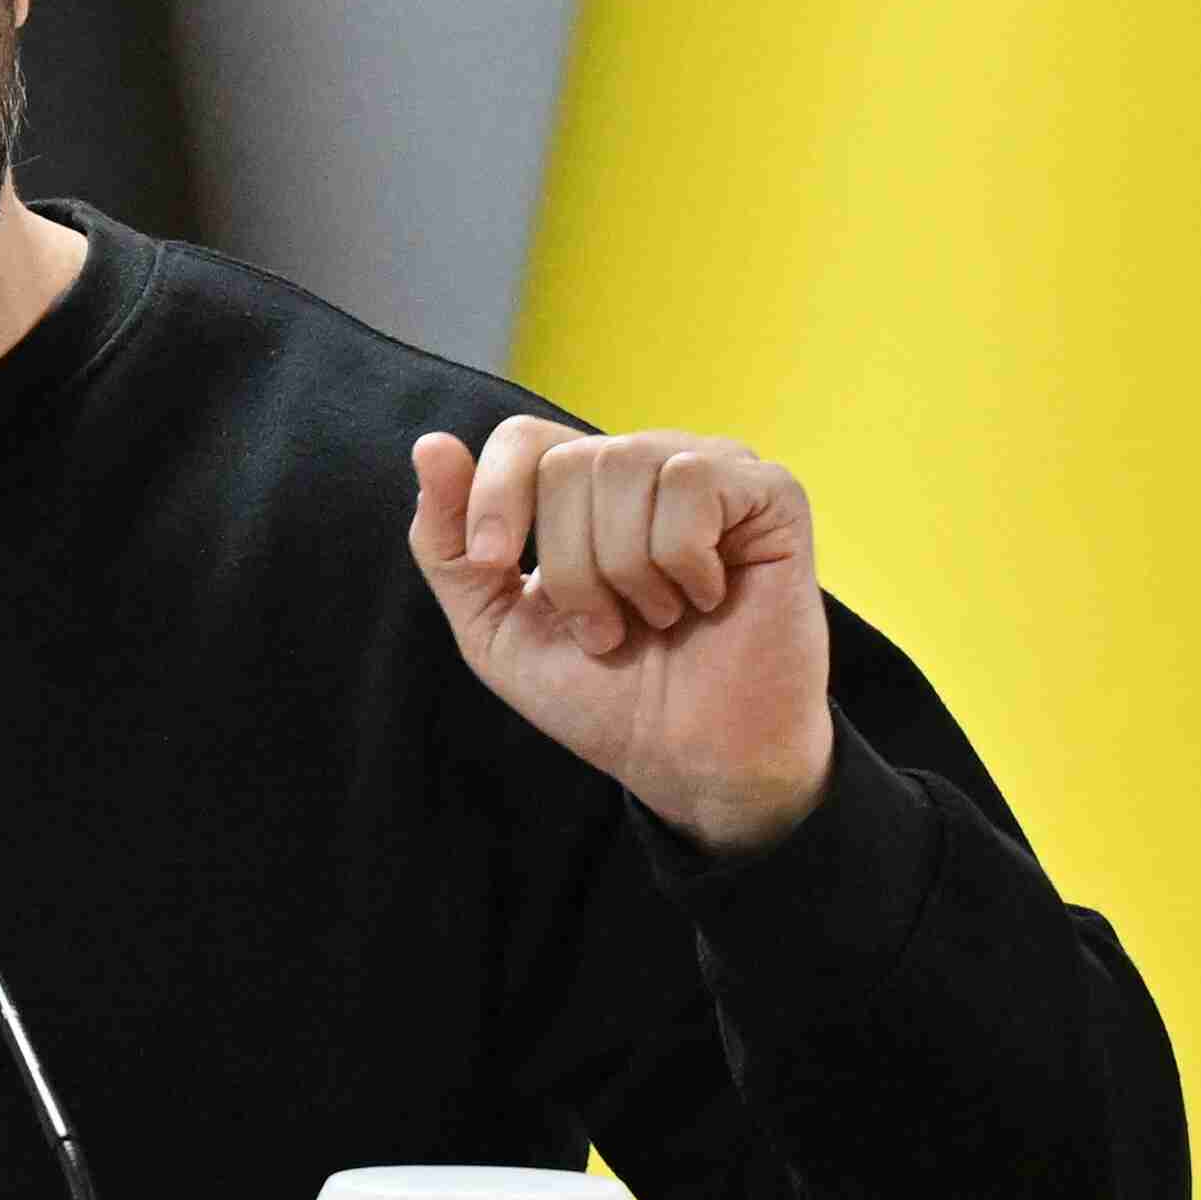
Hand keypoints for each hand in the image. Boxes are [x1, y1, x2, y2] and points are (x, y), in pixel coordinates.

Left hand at [407, 418, 834, 855]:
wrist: (690, 760)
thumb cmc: (601, 695)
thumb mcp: (494, 627)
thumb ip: (448, 544)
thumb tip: (430, 445)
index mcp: (580, 489)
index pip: (520, 440)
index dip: (495, 498)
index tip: (496, 566)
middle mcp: (644, 465)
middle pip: (567, 462)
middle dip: (570, 566)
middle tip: (608, 629)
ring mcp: (710, 471)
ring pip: (625, 465)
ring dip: (625, 571)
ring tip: (658, 618)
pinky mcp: (770, 493)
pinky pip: (692, 483)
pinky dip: (682, 559)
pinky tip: (708, 597)